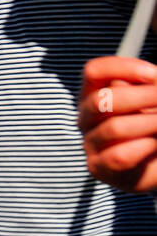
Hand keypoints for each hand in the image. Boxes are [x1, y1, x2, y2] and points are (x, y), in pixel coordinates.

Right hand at [78, 57, 156, 193]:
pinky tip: (153, 146)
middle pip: (101, 99)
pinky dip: (144, 148)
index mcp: (96, 92)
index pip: (94, 71)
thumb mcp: (153, 97)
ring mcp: (90, 142)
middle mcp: (87, 116)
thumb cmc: (153, 125)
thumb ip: (152, 84)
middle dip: (143, 97)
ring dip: (150, 124)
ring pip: (114, 128)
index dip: (124, 68)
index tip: (153, 74)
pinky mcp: (97, 167)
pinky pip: (118, 156)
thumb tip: (154, 78)